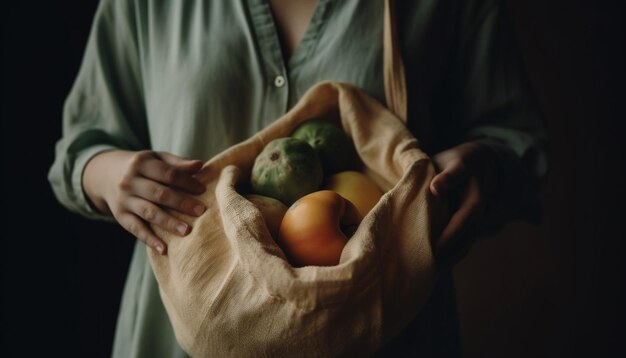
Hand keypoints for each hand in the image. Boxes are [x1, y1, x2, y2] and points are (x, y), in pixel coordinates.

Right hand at [83, 150, 206, 254]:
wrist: (105, 174)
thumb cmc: (143, 167)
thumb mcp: (156, 158)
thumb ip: (177, 163)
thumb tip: (200, 165)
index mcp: (142, 163)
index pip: (167, 174)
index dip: (186, 182)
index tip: (203, 190)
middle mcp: (130, 181)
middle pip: (159, 193)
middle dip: (181, 202)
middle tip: (201, 211)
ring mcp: (124, 200)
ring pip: (148, 212)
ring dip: (168, 222)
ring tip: (186, 231)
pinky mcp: (120, 216)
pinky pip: (136, 229)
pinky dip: (149, 239)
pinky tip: (164, 249)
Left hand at [430, 142, 498, 268]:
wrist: (478, 162)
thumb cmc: (446, 163)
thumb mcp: (436, 160)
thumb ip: (427, 173)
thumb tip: (421, 191)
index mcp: (465, 164)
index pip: (459, 170)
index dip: (448, 179)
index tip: (435, 188)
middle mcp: (479, 184)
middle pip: (471, 210)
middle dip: (453, 232)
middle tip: (434, 251)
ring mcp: (484, 203)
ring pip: (474, 228)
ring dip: (456, 249)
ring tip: (436, 265)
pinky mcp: (480, 218)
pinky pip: (470, 236)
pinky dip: (457, 252)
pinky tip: (442, 266)